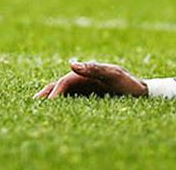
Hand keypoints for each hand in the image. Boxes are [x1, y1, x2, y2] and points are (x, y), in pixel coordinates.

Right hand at [34, 61, 148, 98]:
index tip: (48, 105)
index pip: (66, 81)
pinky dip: (61, 104)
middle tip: (32, 106)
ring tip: (37, 109)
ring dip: (51, 98)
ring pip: (63, 92)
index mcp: (88, 71)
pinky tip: (54, 112)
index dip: (55, 92)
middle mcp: (85, 78)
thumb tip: (71, 63)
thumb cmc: (130, 84)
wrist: (143, 92)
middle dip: (46, 94)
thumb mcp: (114, 75)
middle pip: (60, 85)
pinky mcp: (89, 95)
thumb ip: (94, 68)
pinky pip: (72, 100)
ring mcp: (86, 86)